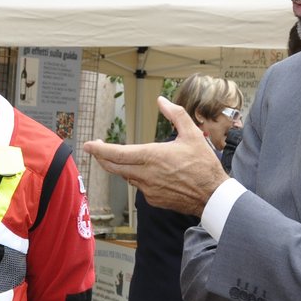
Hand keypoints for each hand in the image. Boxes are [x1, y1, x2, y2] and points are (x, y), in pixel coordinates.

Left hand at [83, 97, 228, 215]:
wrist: (212, 196)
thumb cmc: (204, 165)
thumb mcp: (192, 134)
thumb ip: (175, 115)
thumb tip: (162, 101)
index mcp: (152, 156)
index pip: (117, 154)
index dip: (99, 150)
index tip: (88, 145)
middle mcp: (146, 174)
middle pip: (114, 167)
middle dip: (101, 158)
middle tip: (95, 149)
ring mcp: (148, 189)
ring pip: (126, 176)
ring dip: (120, 166)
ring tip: (120, 157)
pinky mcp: (153, 199)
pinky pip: (139, 186)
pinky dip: (138, 177)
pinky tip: (148, 172)